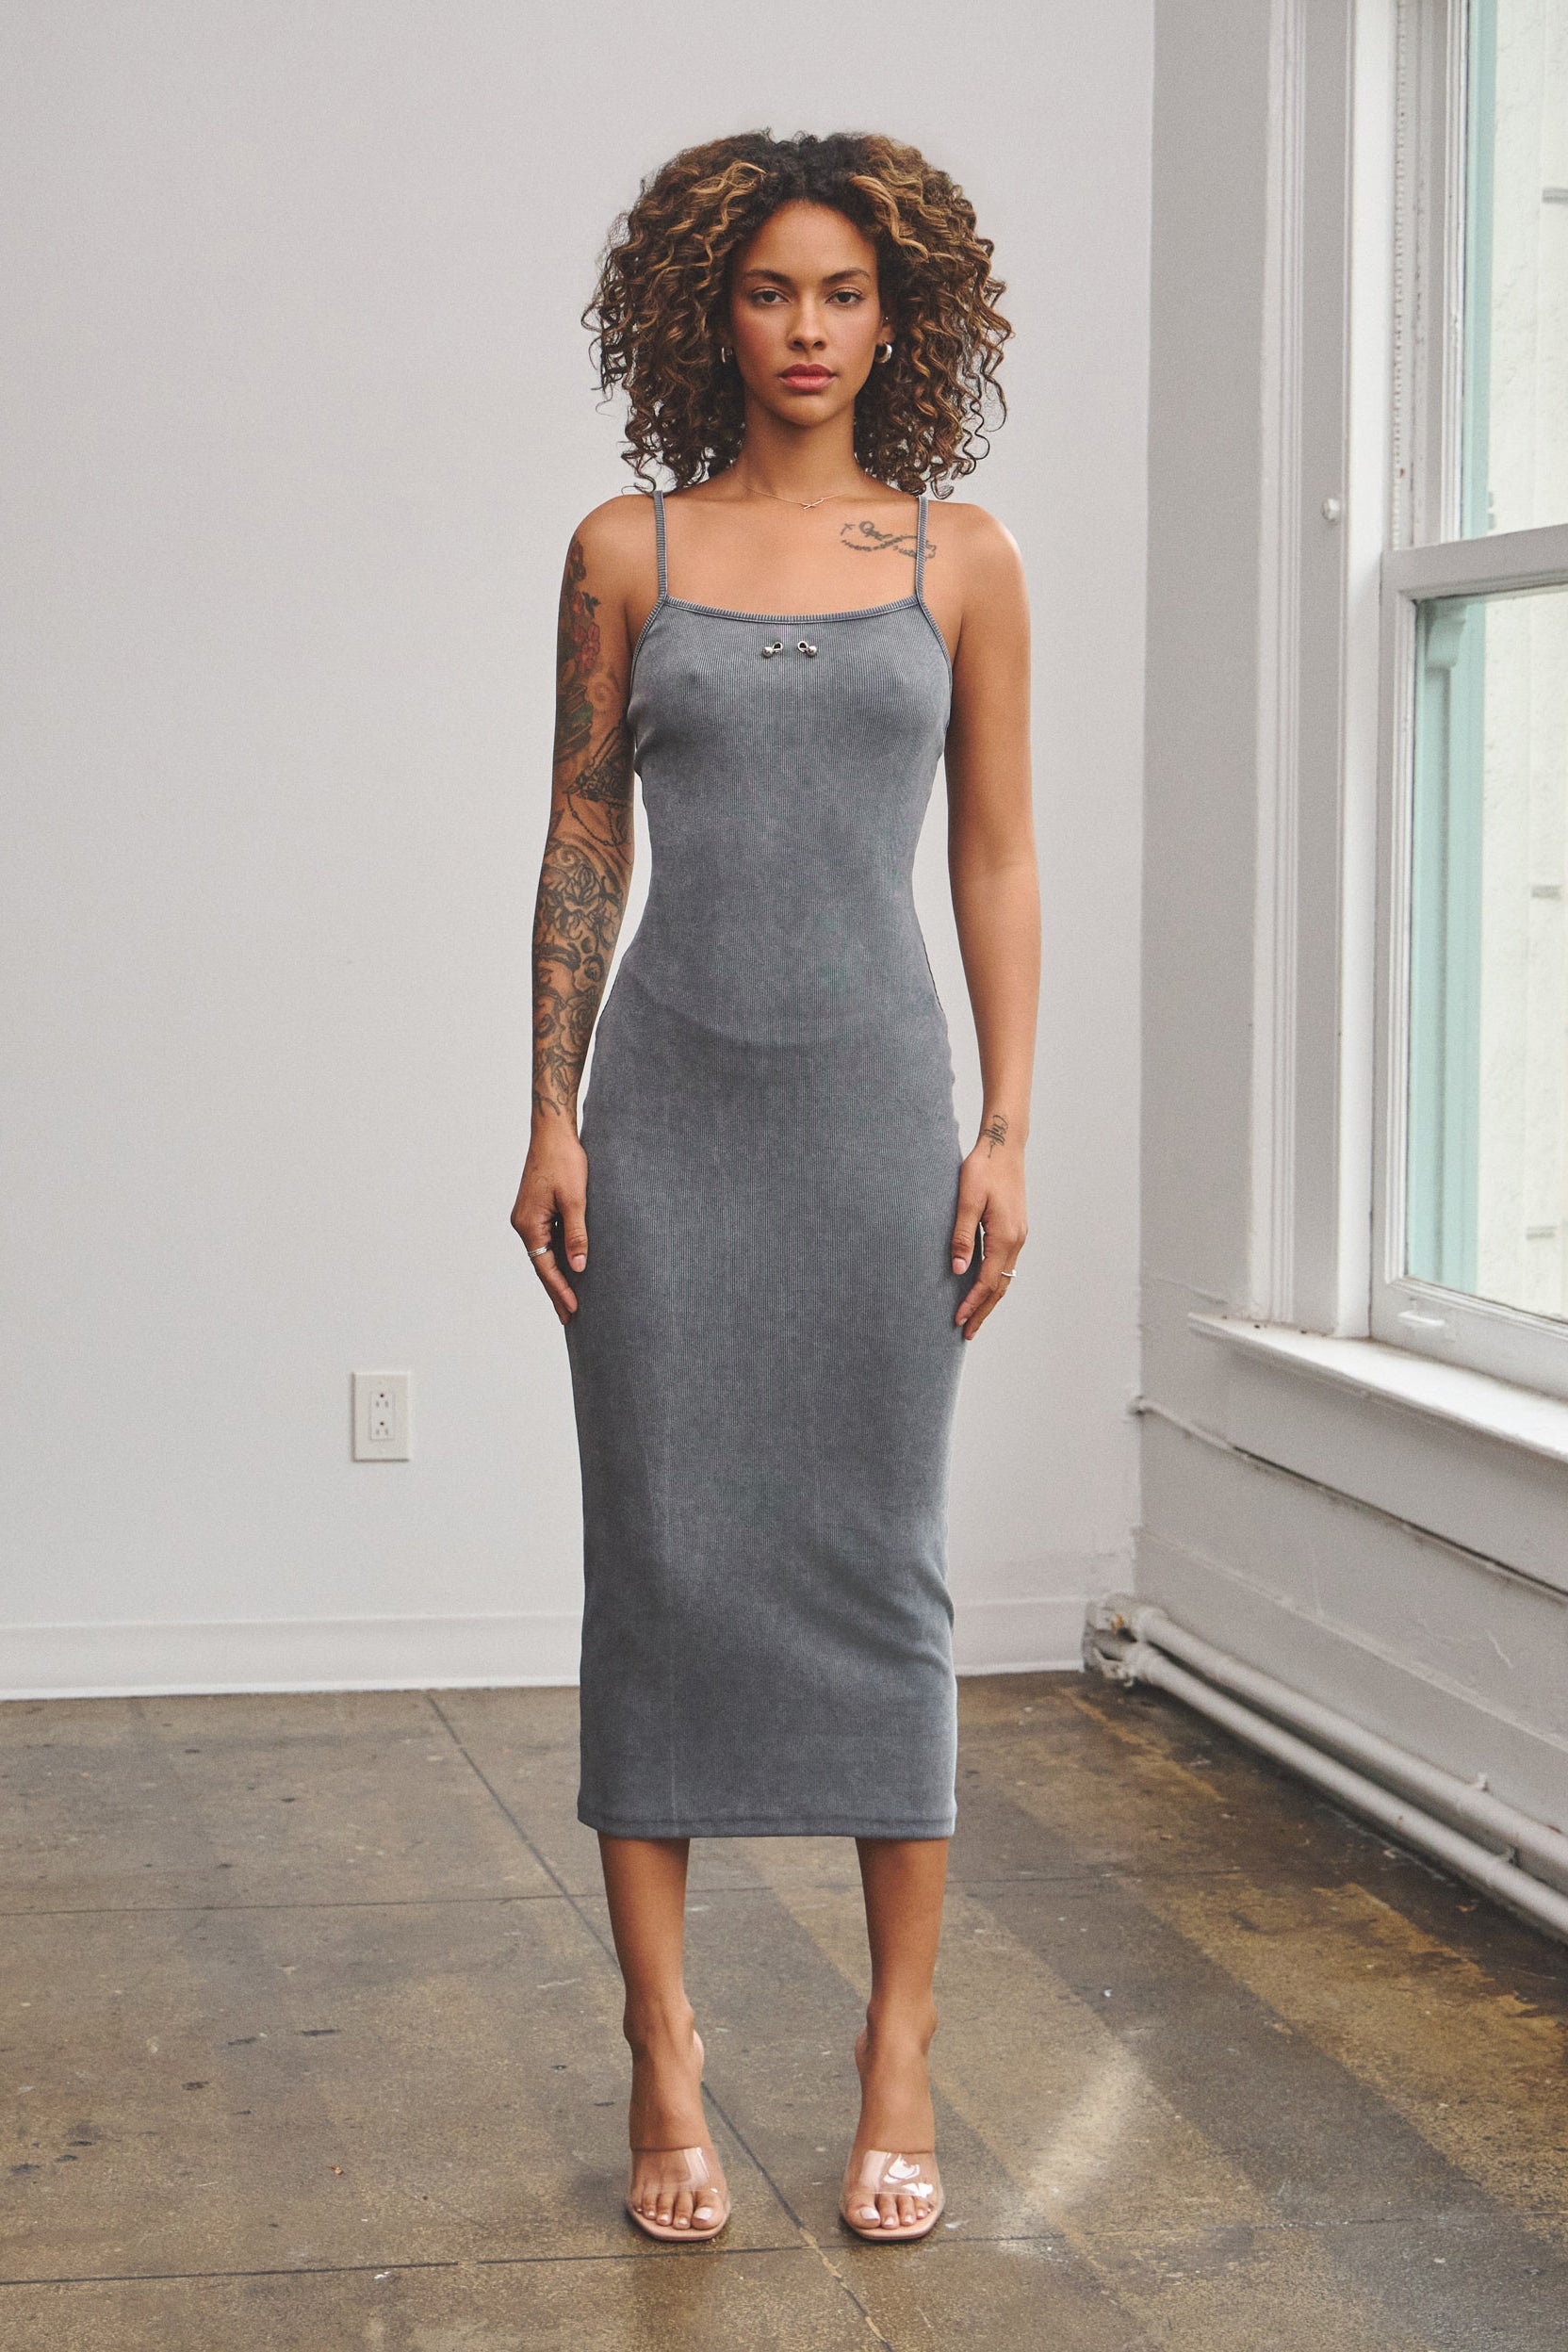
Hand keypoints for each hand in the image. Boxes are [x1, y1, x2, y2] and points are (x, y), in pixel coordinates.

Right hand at [511, 1122, 588, 1324]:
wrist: (553, 1132)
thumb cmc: (564, 1161)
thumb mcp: (576, 1200)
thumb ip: (576, 1234)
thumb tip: (578, 1267)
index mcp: (528, 1224)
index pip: (545, 1267)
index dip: (560, 1290)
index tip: (573, 1310)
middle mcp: (523, 1223)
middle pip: (541, 1265)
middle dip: (556, 1291)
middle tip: (569, 1318)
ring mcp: (528, 1216)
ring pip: (543, 1253)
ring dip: (557, 1275)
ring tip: (570, 1300)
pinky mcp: (536, 1209)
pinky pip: (546, 1240)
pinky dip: (558, 1256)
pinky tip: (569, 1267)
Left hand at [950, 1127, 1026, 1340]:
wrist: (1004, 1146)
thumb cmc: (982, 1169)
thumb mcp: (967, 1200)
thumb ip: (962, 1235)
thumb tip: (959, 1270)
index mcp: (1005, 1236)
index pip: (987, 1280)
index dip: (972, 1303)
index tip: (957, 1320)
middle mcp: (1017, 1239)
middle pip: (1001, 1286)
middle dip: (984, 1310)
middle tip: (967, 1333)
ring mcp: (1019, 1234)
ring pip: (1005, 1276)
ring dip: (990, 1298)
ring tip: (975, 1317)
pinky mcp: (1015, 1228)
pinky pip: (1006, 1263)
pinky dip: (995, 1281)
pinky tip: (984, 1287)